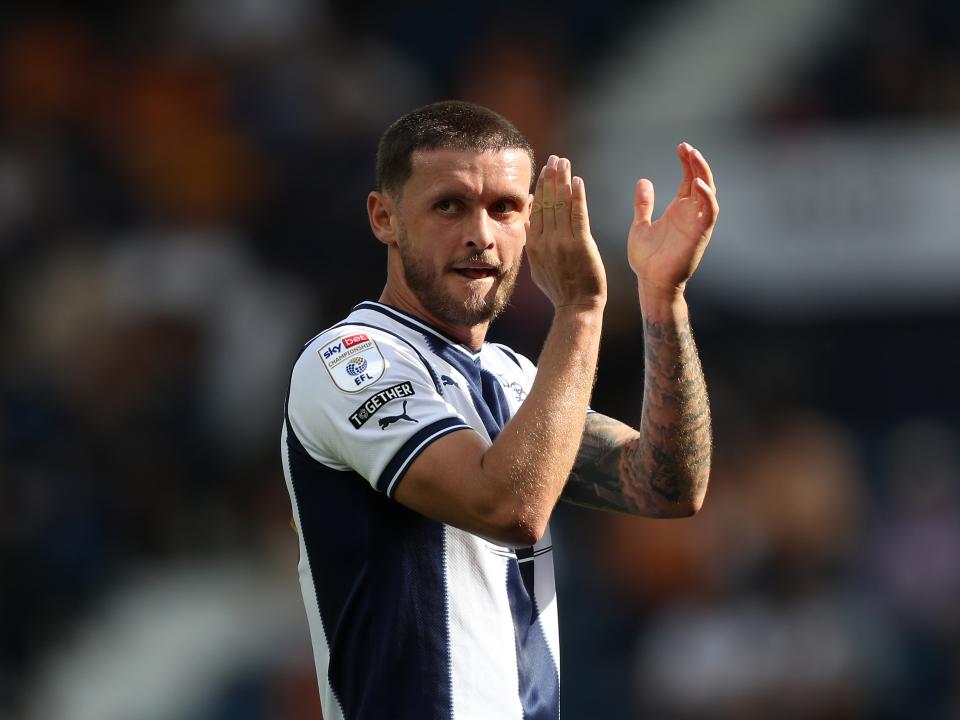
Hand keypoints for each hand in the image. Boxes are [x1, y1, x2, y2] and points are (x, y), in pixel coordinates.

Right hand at [526, 155, 606, 309]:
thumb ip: (531, 243)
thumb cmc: (559, 289)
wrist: (576, 307)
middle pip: (547, 202)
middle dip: (551, 178)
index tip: (544, 171)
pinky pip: (578, 215)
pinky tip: (578, 181)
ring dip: (563, 181)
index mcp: (534, 245)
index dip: (541, 188)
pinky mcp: (580, 244)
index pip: (537, 209)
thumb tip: (526, 223)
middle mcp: (546, 241)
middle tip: (554, 159)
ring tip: (564, 163)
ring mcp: (562, 242)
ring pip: (561, 205)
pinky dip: (578, 197)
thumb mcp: (537, 267)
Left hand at [628, 143, 717, 300]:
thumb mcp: (640, 225)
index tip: (681, 147)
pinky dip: (706, 197)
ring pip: (708, 193)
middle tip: (687, 147)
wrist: (651, 282)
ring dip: (703, 174)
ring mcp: (697, 223)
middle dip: (696, 163)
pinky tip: (697, 183)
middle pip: (701, 181)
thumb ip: (643, 204)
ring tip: (694, 157)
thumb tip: (643, 181)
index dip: (687, 162)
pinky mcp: (700, 234)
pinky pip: (709, 212)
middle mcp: (691, 214)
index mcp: (678, 210)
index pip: (688, 179)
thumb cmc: (647, 259)